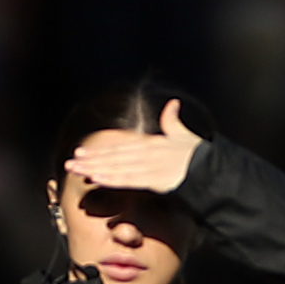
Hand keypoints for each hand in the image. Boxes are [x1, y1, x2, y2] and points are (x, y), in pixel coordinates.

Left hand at [65, 96, 203, 194]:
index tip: (81, 151)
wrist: (214, 169)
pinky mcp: (155, 180)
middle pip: (114, 155)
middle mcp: (147, 152)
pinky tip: (96, 178)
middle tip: (70, 163)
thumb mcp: (185, 135)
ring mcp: (150, 166)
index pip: (120, 145)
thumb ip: (173, 121)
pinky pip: (130, 179)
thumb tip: (172, 103)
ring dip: (95, 167)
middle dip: (91, 159)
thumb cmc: (200, 155)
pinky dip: (112, 178)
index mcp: (151, 142)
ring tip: (76, 170)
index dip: (99, 149)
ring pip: (116, 166)